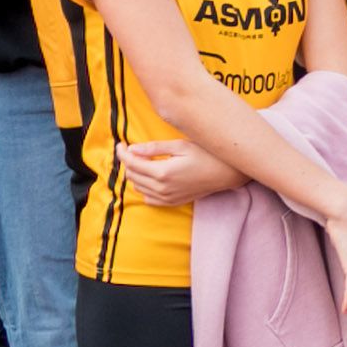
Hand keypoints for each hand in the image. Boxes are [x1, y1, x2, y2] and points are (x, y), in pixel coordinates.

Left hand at [117, 137, 241, 203]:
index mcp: (162, 172)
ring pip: (138, 187)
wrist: (227, 173)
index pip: (132, 163)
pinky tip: (151, 177)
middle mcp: (162, 188)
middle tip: (132, 150)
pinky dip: (144, 188)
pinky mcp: (172, 202)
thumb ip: (154, 148)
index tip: (120, 144)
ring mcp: (167, 198)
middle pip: (132, 175)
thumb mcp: (180, 146)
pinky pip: (149, 199)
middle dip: (128, 162)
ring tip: (142, 161)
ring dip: (135, 174)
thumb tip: (132, 149)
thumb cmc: (207, 155)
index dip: (122, 153)